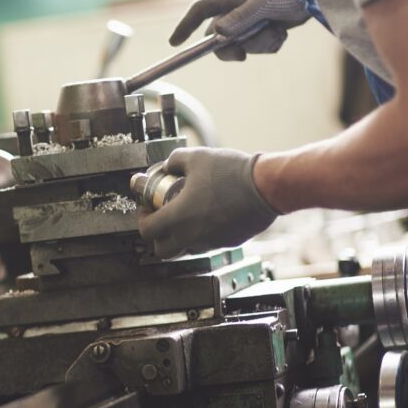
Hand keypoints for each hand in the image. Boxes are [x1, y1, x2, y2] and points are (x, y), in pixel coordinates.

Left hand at [137, 148, 279, 257]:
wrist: (265, 187)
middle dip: (157, 236)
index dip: (142, 219)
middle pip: (162, 250)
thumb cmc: (231, 172)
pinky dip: (201, 234)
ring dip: (179, 236)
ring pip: (185, 249)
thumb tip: (167, 166)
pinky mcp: (227, 243)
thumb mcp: (196, 157)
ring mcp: (211, 242)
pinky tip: (209, 215)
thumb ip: (174, 161)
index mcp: (179, 217)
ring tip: (186, 215)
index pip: (147, 231)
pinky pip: (207, 244)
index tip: (147, 208)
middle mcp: (192, 236)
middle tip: (161, 218)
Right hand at [170, 0, 309, 60]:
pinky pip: (259, 46)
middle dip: (233, 48)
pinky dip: (270, 44)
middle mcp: (236, 9)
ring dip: (259, 44)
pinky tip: (282, 32)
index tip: (174, 43)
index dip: (185, 26)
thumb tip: (217, 33)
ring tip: (276, 31)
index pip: (199, 11)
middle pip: (220, 38)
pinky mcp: (265, 28)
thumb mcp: (262, 2)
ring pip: (242, 45)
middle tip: (243, 56)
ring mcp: (251, 20)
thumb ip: (240, 18)